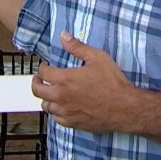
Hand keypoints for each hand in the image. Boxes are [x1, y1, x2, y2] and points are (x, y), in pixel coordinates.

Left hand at [32, 32, 146, 134]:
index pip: (43, 73)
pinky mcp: (72, 123)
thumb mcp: (97, 58)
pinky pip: (56, 118)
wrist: (124, 107)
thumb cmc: (112, 83)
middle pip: (37, 90)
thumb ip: (78, 47)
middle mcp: (61, 96)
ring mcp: (65, 111)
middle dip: (36, 82)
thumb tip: (63, 36)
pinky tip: (60, 107)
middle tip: (39, 79)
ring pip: (45, 106)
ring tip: (50, 93)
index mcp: (64, 79)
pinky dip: (55, 112)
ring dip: (46, 98)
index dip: (42, 67)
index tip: (45, 66)